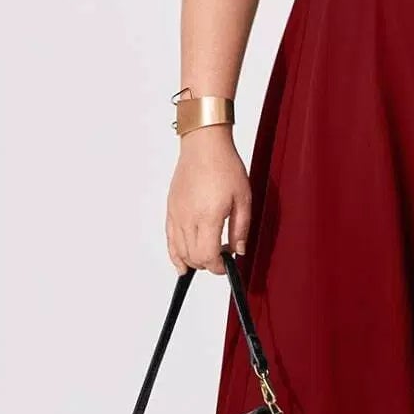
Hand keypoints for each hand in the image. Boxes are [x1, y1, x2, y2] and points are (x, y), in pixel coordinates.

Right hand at [166, 128, 251, 272]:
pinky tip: (182, 264)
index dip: (219, 267)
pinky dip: (175, 255)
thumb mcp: (244, 198)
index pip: (208, 256)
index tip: (228, 264)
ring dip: (194, 260)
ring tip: (208, 255)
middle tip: (223, 256)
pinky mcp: (171, 210)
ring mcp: (177, 215)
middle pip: (194, 257)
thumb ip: (241, 228)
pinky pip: (170, 240)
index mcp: (208, 217)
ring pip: (180, 252)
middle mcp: (189, 218)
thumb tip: (240, 250)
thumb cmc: (224, 166)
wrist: (204, 146)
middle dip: (209, 264)